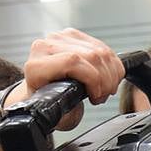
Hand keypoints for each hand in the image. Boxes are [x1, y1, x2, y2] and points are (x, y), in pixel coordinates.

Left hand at [9, 29, 125, 129]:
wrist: (42, 93)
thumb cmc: (48, 104)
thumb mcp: (56, 115)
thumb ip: (65, 109)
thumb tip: (75, 101)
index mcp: (36, 66)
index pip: (72, 61)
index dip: (92, 79)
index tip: (96, 95)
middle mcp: (46, 47)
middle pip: (91, 55)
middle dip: (106, 79)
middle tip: (104, 95)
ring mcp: (60, 39)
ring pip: (101, 51)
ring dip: (112, 74)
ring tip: (107, 89)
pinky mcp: (74, 36)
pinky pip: (103, 47)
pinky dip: (113, 65)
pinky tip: (109, 78)